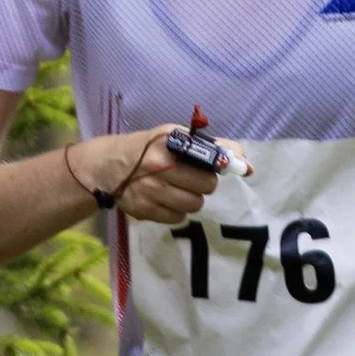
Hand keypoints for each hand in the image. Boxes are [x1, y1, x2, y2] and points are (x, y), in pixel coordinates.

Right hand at [79, 126, 248, 225]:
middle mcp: (159, 168)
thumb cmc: (148, 148)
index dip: (219, 166)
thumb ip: (212, 147)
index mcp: (169, 144)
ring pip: (194, 205)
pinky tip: (166, 199)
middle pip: (206, 186)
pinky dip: (176, 210)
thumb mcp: (175, 137)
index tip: (224, 169)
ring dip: (191, 198)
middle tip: (192, 178)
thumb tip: (247, 166)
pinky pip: (178, 218)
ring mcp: (150, 192)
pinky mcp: (144, 211)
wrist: (107, 167)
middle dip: (203, 183)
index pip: (210, 159)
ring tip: (178, 189)